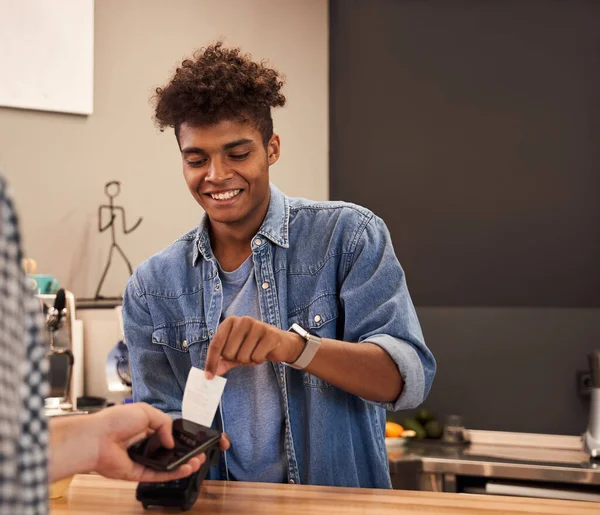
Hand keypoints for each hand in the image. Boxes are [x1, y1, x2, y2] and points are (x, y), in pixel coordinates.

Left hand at [86, 403, 205, 482]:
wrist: (96, 438)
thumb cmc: (115, 421)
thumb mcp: (145, 411)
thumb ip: (164, 423)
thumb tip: (172, 442)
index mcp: (145, 429)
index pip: (167, 435)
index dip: (181, 438)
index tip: (194, 440)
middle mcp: (144, 445)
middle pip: (169, 453)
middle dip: (186, 453)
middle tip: (200, 454)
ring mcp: (141, 461)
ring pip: (166, 466)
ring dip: (183, 465)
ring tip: (197, 462)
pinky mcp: (137, 474)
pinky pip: (158, 475)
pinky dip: (173, 474)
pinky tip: (185, 469)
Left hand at [204, 316, 303, 378]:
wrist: (280, 342)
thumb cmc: (254, 346)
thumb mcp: (236, 353)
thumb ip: (222, 361)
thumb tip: (210, 374)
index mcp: (230, 322)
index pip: (216, 344)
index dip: (211, 361)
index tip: (208, 376)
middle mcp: (243, 320)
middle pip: (228, 353)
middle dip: (236, 359)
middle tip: (245, 353)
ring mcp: (257, 326)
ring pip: (242, 356)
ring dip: (248, 360)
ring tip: (255, 351)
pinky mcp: (270, 334)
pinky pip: (256, 357)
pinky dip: (258, 360)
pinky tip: (264, 353)